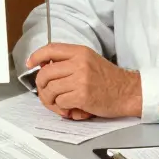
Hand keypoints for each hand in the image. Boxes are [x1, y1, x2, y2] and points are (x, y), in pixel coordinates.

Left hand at [26, 44, 140, 118]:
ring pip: (50, 89)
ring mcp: (81, 79)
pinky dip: (62, 108)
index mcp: (80, 52)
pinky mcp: (82, 95)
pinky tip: (71, 109)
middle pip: (46, 73)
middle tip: (47, 93)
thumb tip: (46, 67)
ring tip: (59, 104)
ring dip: (51, 100)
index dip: (36, 56)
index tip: (30, 64)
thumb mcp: (90, 61)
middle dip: (41, 86)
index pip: (51, 49)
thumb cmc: (109, 79)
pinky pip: (60, 101)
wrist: (128, 92)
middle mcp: (79, 63)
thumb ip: (70, 61)